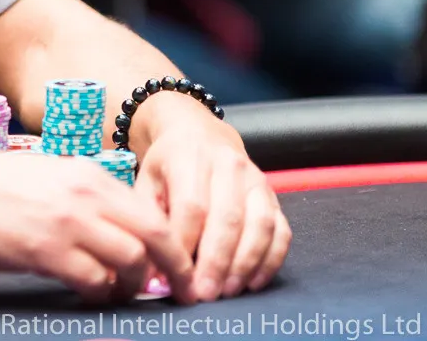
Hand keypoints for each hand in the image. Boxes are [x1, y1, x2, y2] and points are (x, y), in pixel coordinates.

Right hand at [0, 149, 195, 304]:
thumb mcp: (54, 175)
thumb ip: (90, 198)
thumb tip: (123, 230)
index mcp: (91, 175)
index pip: (152, 212)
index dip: (174, 245)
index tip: (179, 266)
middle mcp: (87, 196)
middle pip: (155, 236)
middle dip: (175, 268)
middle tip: (179, 291)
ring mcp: (69, 224)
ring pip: (132, 261)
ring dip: (135, 285)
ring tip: (122, 292)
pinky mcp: (47, 252)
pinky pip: (95, 281)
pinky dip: (101, 293)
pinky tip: (92, 294)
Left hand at [135, 97, 291, 301]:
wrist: (197, 132)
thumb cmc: (167, 164)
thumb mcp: (146, 181)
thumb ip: (149, 222)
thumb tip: (151, 271)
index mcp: (188, 156)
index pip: (190, 206)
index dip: (185, 245)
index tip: (175, 276)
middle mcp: (226, 164)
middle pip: (227, 218)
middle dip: (215, 262)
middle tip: (204, 293)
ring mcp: (255, 178)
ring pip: (259, 224)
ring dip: (245, 263)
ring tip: (227, 291)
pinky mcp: (273, 194)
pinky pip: (280, 229)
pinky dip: (271, 259)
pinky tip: (253, 281)